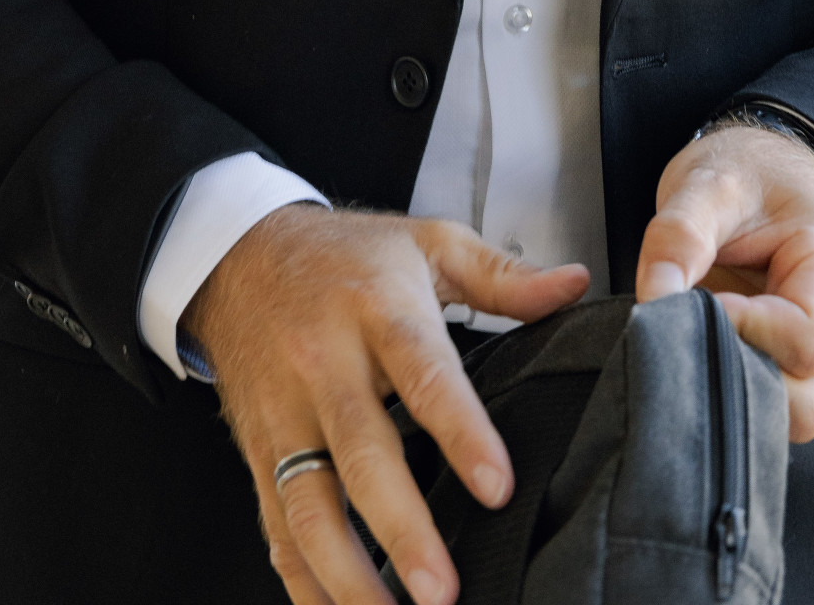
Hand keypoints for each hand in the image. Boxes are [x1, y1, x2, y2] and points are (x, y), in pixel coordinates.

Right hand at [183, 205, 589, 604]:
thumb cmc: (343, 255)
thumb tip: (575, 286)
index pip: (423, 373)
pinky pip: (276, 526)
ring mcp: (286, 413)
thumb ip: (502, 275)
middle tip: (442, 590)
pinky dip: (303, 582)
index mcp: (376, 308)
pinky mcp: (260, 451)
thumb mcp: (426, 243)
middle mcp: (324, 364)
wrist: (238, 256)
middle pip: (361, 452)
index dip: (461, 432)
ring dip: (348, 574)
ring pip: (308, 504)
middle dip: (400, 528)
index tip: (498, 486)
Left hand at [636, 124, 813, 440]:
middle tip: (688, 335)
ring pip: (793, 417)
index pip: (804, 337)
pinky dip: (737, 394)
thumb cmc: (750, 173)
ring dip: (737, 392)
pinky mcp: (802, 372)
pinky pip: (776, 408)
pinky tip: (704, 357)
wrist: (770, 171)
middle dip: (740, 378)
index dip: (744, 331)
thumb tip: (655, 302)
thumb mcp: (708, 182)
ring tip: (694, 343)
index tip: (696, 304)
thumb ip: (680, 236)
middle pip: (806, 400)